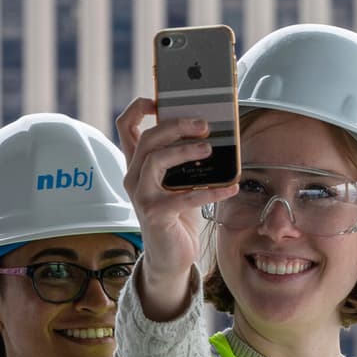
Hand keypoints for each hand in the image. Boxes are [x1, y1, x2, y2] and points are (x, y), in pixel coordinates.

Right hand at [117, 95, 237, 319]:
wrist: (171, 256)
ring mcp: (141, 196)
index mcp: (138, 164)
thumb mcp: (181, 181)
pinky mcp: (155, 215)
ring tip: (210, 149)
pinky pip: (184, 197)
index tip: (159, 100)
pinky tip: (230, 187)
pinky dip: (211, 192)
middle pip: (147, 139)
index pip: (125, 126)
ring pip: (156, 160)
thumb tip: (214, 133)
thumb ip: (186, 160)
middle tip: (204, 124)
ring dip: (185, 151)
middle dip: (176, 125)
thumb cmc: (178, 215)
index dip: (138, 108)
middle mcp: (133, 176)